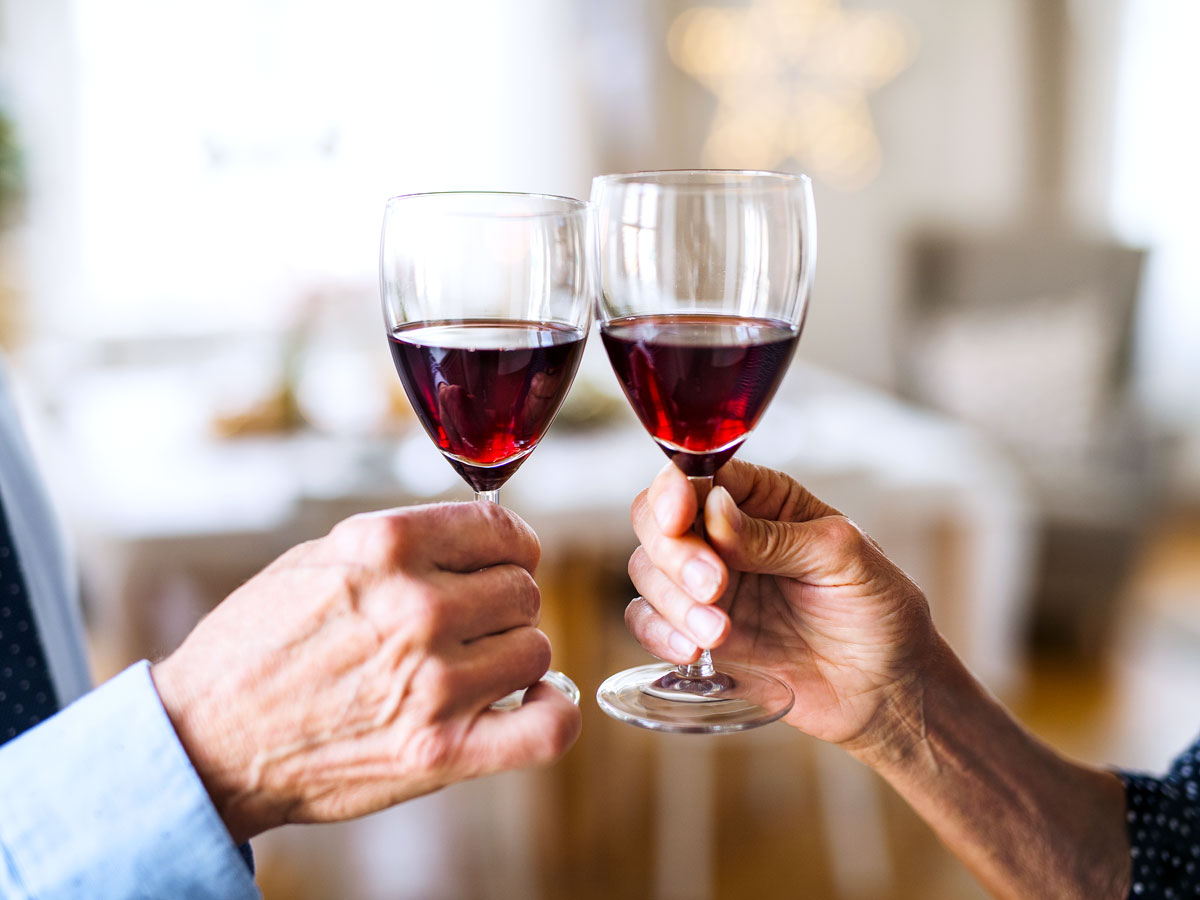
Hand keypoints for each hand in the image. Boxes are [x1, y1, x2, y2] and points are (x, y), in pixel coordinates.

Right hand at [151, 501, 580, 842]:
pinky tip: (534, 702)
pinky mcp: (439, 751)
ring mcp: (432, 682)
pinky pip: (547, 727)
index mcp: (385, 548)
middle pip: (522, 590)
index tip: (504, 562)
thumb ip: (404, 544)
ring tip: (472, 667)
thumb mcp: (319, 558)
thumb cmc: (256, 646)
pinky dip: (554, 712)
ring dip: (511, 657)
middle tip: (467, 627)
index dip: (511, 547)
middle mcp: (416, 608)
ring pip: (535, 648)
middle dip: (500, 605)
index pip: (502, 530)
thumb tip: (482, 538)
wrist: (205, 739)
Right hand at [626, 459, 940, 747]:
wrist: (887, 690)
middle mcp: (724, 535)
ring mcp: (707, 585)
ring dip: (673, 602)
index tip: (680, 517)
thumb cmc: (879, 612)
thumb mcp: (843, 559)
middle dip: (673, 552)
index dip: (674, 491)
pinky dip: (658, 633)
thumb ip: (775, 536)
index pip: (697, 476)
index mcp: (763, 500)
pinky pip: (647, 621)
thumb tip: (713, 510)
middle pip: (655, 519)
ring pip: (647, 570)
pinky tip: (695, 651)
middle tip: (714, 585)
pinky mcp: (696, 632)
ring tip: (721, 633)